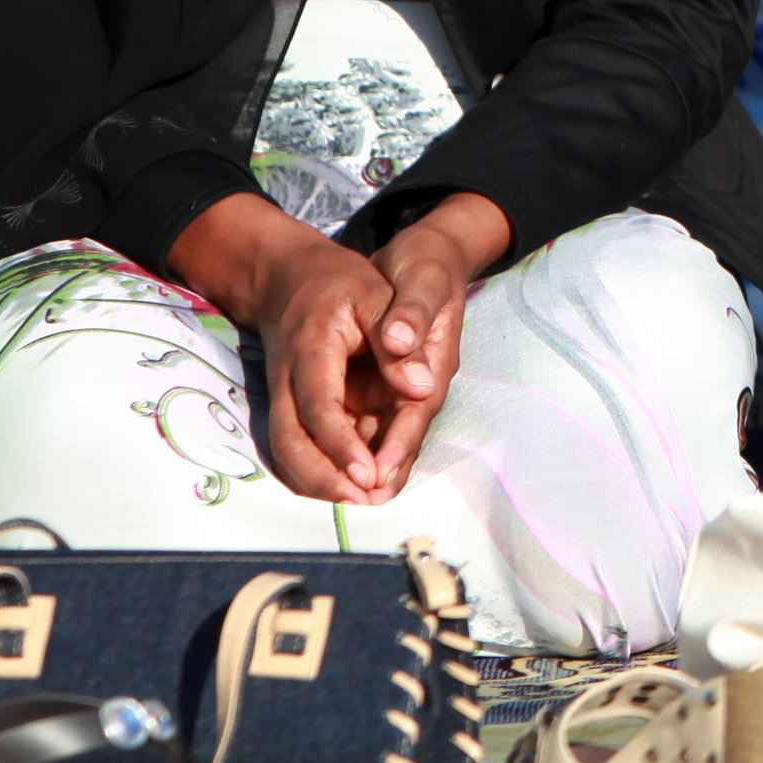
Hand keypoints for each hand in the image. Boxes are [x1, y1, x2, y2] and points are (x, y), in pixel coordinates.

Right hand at [172, 190, 506, 503]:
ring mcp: (283, 397)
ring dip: (319, 482)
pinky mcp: (292, 407)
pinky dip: (319, 470)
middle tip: (364, 501)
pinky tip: (354, 486)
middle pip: (290, 442)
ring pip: (288, 451)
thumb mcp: (377, 293)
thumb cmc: (341, 282)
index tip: (369, 474)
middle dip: (323, 479)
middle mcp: (286, 379)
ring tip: (365, 502)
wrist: (288, 279)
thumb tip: (421, 387)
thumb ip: (401, 337)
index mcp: (311, 348)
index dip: (341, 444)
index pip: (319, 406)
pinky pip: (298, 446)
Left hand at [361, 193, 508, 492]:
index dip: (397, 446)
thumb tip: (402, 347)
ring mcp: (401, 388)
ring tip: (337, 499)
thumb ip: (412, 315)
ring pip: (380, 436)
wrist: (425, 258)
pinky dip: (348, 446)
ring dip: (362, 466)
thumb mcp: (422, 280)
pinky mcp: (382, 385)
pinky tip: (328, 468)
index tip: (375, 475)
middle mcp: (419, 384)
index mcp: (434, 363)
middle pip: (400, 437)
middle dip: (381, 472)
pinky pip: (364, 423)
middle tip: (357, 505)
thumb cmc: (425, 267)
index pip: (415, 413)